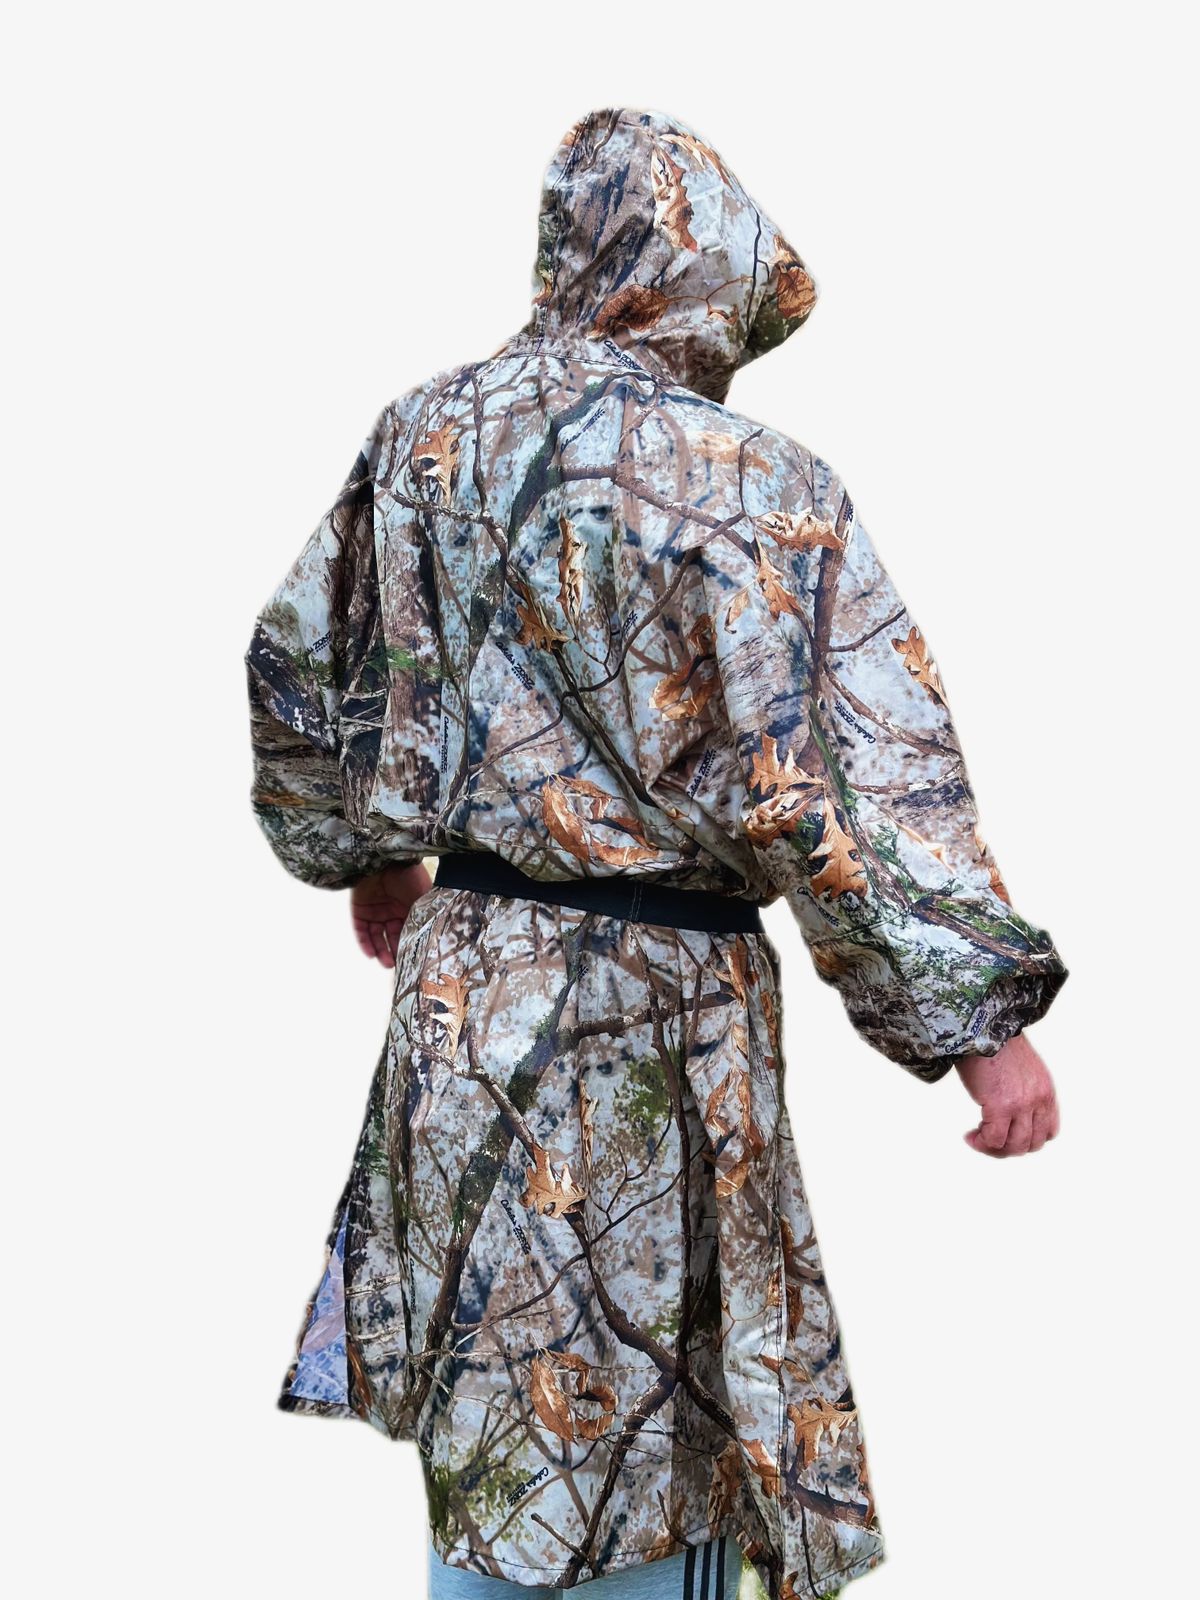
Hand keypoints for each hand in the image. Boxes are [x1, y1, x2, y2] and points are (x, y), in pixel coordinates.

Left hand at [350, 861, 431, 967]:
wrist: (386, 859)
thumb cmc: (409, 876)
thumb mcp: (424, 898)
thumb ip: (426, 916)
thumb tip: (434, 939)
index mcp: (408, 909)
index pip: (407, 932)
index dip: (409, 946)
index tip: (412, 961)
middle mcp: (391, 911)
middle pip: (391, 937)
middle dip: (394, 952)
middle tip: (398, 965)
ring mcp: (375, 910)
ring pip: (376, 937)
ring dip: (380, 951)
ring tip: (386, 962)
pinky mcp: (359, 909)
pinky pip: (361, 930)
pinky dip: (365, 943)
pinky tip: (371, 955)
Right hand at [956, 1032, 1059, 1156]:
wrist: (983, 1027)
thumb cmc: (994, 1044)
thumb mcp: (1022, 1069)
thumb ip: (1023, 1090)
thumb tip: (1006, 1110)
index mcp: (1046, 1091)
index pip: (1049, 1132)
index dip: (1027, 1139)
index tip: (1007, 1133)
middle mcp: (1039, 1101)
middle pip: (1032, 1143)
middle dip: (1009, 1148)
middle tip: (989, 1140)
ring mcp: (1022, 1105)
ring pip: (1014, 1146)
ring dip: (994, 1148)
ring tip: (976, 1139)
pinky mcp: (1001, 1107)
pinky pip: (993, 1139)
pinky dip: (981, 1142)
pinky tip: (969, 1136)